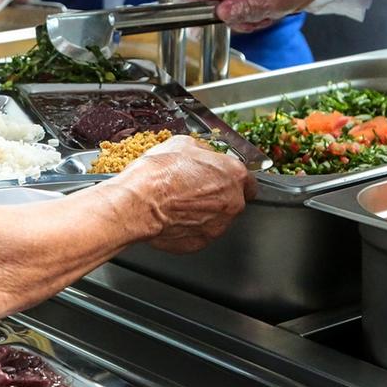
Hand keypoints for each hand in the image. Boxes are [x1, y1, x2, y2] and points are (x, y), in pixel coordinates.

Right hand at [118, 136, 255, 253]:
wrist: (138, 203)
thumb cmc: (158, 174)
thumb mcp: (183, 144)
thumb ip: (203, 151)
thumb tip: (205, 154)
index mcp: (233, 175)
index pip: (248, 181)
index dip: (232, 179)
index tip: (223, 180)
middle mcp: (231, 202)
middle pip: (233, 201)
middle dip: (217, 196)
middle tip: (194, 189)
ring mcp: (218, 226)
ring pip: (217, 219)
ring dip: (204, 212)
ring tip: (180, 202)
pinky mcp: (201, 243)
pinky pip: (199, 233)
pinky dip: (190, 227)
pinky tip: (174, 216)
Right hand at [190, 0, 336, 32]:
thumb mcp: (279, 3)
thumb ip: (248, 8)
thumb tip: (222, 12)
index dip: (198, 4)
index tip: (190, 21)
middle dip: (220, 12)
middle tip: (244, 22)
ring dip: (237, 14)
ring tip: (263, 17)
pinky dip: (245, 10)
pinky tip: (264, 13)